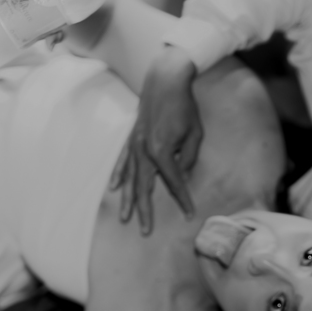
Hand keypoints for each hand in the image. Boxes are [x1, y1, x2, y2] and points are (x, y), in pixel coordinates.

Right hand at [110, 46, 200, 232]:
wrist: (166, 78)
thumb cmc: (186, 106)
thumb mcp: (196, 134)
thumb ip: (189, 158)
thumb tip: (182, 178)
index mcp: (163, 150)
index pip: (174, 182)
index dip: (182, 200)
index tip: (190, 215)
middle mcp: (144, 150)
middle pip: (144, 187)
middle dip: (145, 211)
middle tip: (145, 232)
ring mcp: (135, 144)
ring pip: (130, 179)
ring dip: (128, 200)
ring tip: (126, 219)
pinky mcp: (131, 138)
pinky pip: (123, 161)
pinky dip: (119, 176)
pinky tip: (116, 190)